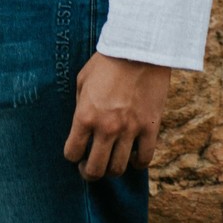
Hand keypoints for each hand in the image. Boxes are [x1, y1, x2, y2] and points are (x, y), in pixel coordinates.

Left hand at [63, 54, 170, 179]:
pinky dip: (137, 164)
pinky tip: (132, 158)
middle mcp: (106, 127)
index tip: (75, 153)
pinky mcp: (150, 128)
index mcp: (85, 115)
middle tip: (88, 168)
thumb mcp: (83, 79)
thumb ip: (80, 105)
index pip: (73, 152)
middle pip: (95, 169)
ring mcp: (130, 130)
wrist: (139, 49)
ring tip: (109, 164)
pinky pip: (144, 159)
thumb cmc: (107, 61)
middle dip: (88, 173)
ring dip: (111, 170)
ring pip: (118, 168)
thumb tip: (81, 125)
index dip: (72, 156)